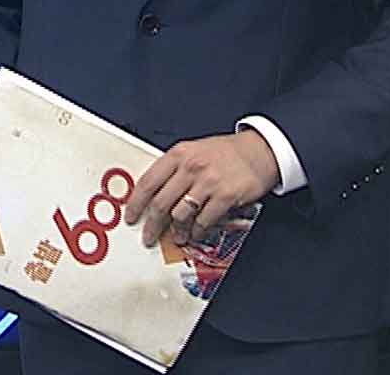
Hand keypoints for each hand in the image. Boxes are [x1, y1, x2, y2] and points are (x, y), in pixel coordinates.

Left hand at [124, 131, 279, 247]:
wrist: (259, 151)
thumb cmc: (224, 153)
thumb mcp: (193, 151)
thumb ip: (173, 169)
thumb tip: (153, 194)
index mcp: (178, 154)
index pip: (148, 182)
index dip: (136, 203)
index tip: (131, 216)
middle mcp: (190, 167)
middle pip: (161, 203)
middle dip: (152, 224)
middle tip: (148, 236)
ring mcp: (208, 182)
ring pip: (180, 215)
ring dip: (176, 231)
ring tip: (176, 237)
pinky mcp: (225, 196)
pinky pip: (204, 221)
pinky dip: (197, 231)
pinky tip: (195, 233)